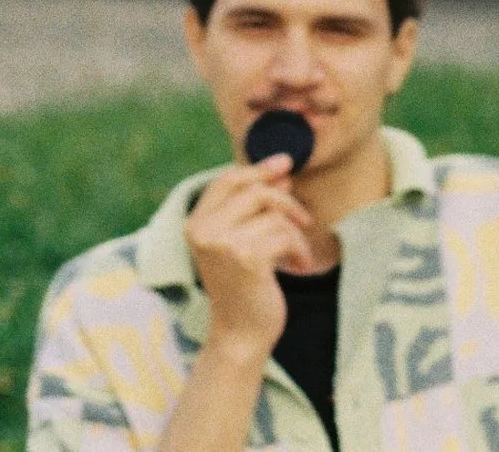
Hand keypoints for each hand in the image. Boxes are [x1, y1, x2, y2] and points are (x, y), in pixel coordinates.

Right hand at [183, 155, 316, 358]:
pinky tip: (298, 265)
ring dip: (294, 233)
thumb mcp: (241, 242)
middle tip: (303, 219)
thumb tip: (282, 172)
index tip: (285, 164)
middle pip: (254, 191)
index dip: (258, 169)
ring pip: (274, 215)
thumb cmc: (244, 287)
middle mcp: (203, 231)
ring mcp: (222, 244)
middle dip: (286, 201)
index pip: (226, 180)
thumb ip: (253, 208)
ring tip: (296, 253)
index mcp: (195, 224)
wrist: (240, 335)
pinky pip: (285, 234)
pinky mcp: (246, 257)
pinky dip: (299, 248)